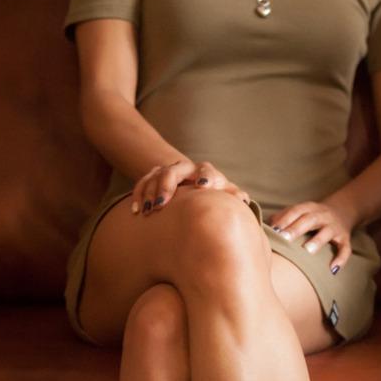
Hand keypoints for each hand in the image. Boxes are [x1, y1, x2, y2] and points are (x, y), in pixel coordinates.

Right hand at [130, 160, 247, 214]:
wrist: (192, 180)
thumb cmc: (212, 192)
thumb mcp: (223, 192)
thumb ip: (232, 195)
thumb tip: (244, 200)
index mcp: (206, 172)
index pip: (206, 171)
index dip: (205, 177)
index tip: (203, 187)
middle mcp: (185, 168)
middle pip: (174, 171)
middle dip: (167, 186)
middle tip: (162, 204)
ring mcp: (167, 170)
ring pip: (155, 176)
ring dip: (150, 192)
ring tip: (148, 211)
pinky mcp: (152, 176)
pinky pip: (142, 182)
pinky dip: (138, 195)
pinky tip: (136, 211)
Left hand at [268, 202, 354, 273]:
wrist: (342, 212)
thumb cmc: (311, 217)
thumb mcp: (299, 212)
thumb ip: (282, 218)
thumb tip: (260, 228)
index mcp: (309, 208)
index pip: (296, 211)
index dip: (285, 220)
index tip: (274, 231)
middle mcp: (323, 215)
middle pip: (310, 220)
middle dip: (297, 229)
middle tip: (285, 239)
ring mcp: (335, 227)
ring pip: (327, 232)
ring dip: (318, 241)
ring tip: (308, 251)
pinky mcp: (345, 238)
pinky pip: (345, 248)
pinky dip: (341, 258)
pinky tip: (333, 269)